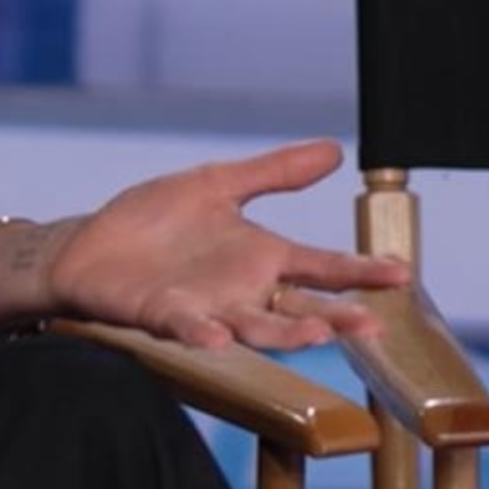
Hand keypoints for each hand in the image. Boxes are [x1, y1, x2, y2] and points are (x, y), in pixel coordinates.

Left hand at [42, 140, 411, 349]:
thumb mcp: (217, 185)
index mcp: (259, 257)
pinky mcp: (161, 313)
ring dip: (285, 333)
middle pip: (299, 307)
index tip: (401, 273)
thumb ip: (274, 173)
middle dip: (335, 317)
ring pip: (254, 326)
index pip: (321, 266)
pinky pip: (186, 326)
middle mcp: (240, 290)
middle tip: (371, 323)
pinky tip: (219, 338)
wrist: (87, 246)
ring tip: (317, 333)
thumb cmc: (153, 221)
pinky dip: (203, 332)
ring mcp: (204, 307)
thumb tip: (334, 150)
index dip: (359, 271)